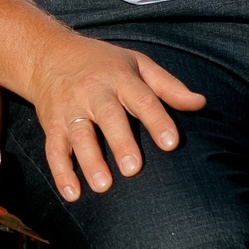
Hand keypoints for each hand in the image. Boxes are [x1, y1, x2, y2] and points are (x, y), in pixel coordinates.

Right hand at [28, 33, 206, 202]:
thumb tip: (201, 103)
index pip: (142, 98)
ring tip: (104, 186)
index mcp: (119, 78)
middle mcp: (93, 92)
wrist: (48, 55)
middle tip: (133, 169)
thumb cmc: (102, 63)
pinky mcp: (51, 124)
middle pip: (108, 117)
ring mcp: (70, 109)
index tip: (171, 143)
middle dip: (120, 142)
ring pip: (79, 135)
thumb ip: (168, 86)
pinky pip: (54, 149)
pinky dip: (61, 172)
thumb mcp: (137, 64)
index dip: (157, 120)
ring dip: (90, 161)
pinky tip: (72, 194)